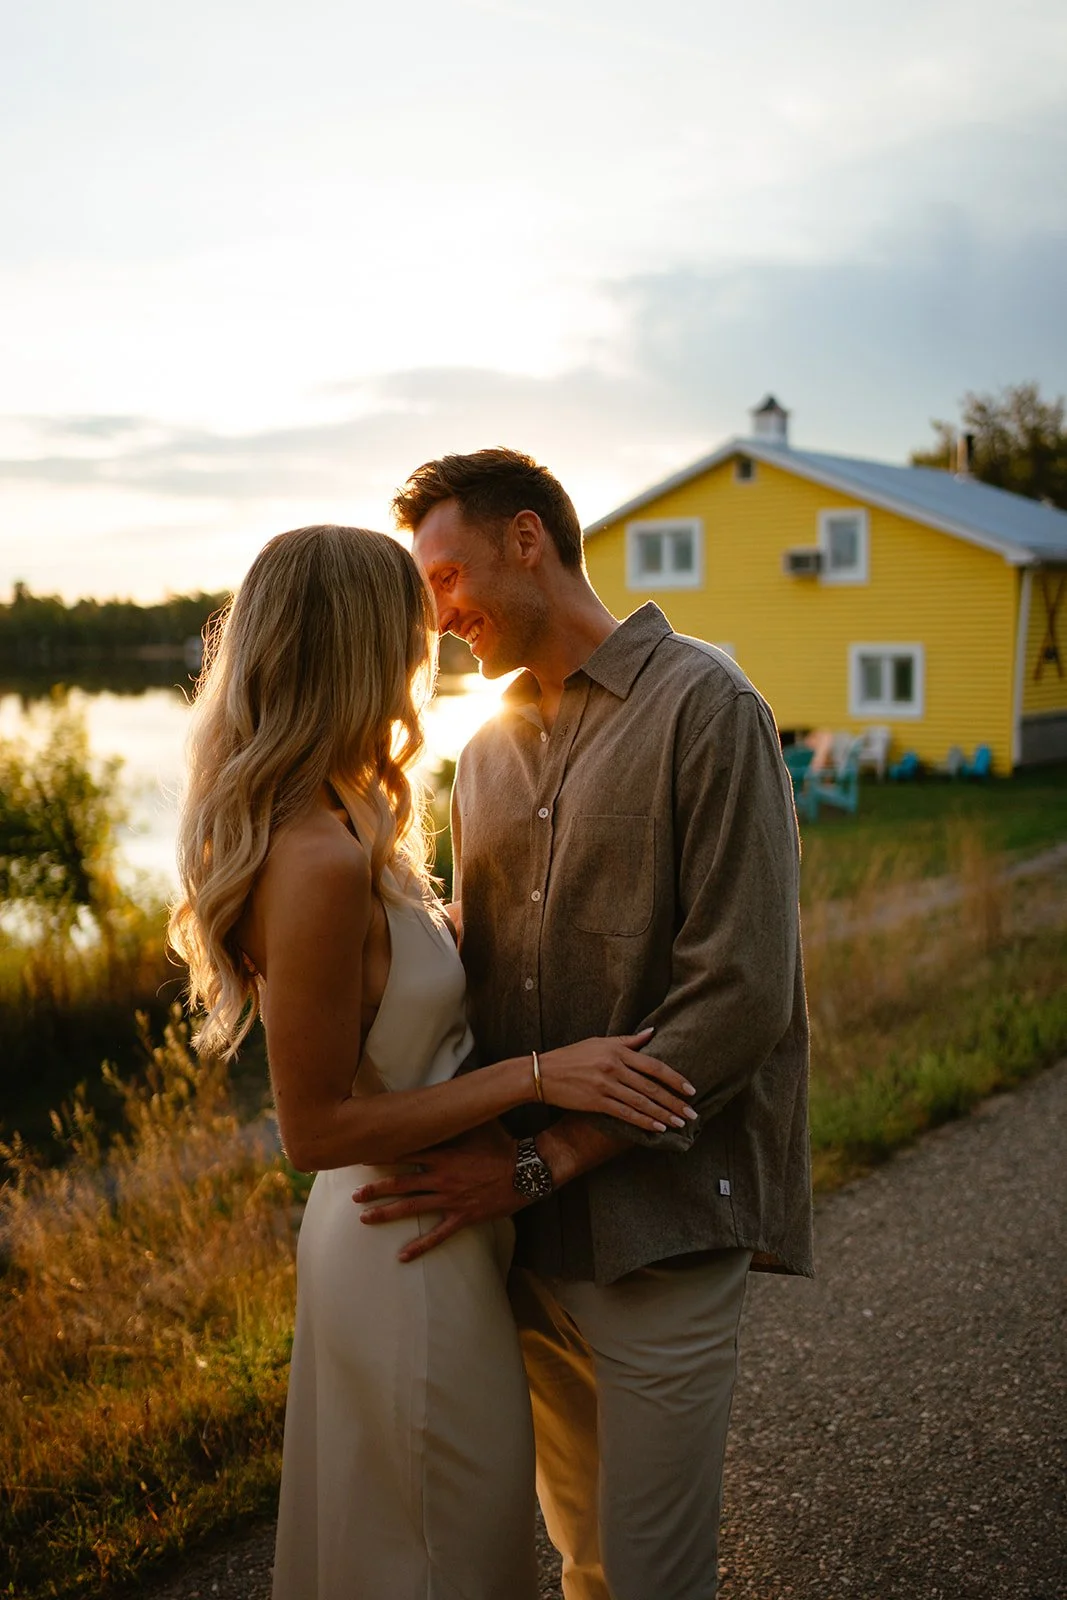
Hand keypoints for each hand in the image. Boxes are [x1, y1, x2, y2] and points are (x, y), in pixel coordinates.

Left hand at [352, 1122, 521, 1261]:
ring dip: (385, 1213)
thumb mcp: (480, 1119)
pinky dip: (419, 1246)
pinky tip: (402, 1256)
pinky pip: (437, 1235)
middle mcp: (442, 1177)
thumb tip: (455, 1076)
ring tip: (364, 1218)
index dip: (382, 1154)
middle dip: (375, 1189)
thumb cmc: (503, 1143)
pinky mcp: (462, 1216)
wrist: (527, 1170)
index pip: (405, 1152)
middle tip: (354, 1194)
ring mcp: (450, 1199)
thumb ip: (461, 1106)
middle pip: (401, 1183)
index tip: (362, 1155)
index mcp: (443, 1153)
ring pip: (411, 1208)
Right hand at [538, 1029, 696, 1132]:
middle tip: (692, 1113)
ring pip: (642, 1102)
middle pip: (651, 1087)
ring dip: (663, 1114)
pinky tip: (657, 1128)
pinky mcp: (597, 1102)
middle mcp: (614, 1067)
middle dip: (674, 1102)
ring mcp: (606, 1085)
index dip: (674, 1078)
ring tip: (680, 1123)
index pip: (653, 1065)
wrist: (543, 1072)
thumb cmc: (572, 1056)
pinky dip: (643, 1121)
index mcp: (617, 1051)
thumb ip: (628, 1041)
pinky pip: (625, 1114)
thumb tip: (652, 1032)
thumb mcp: (600, 1042)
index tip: (690, 1089)